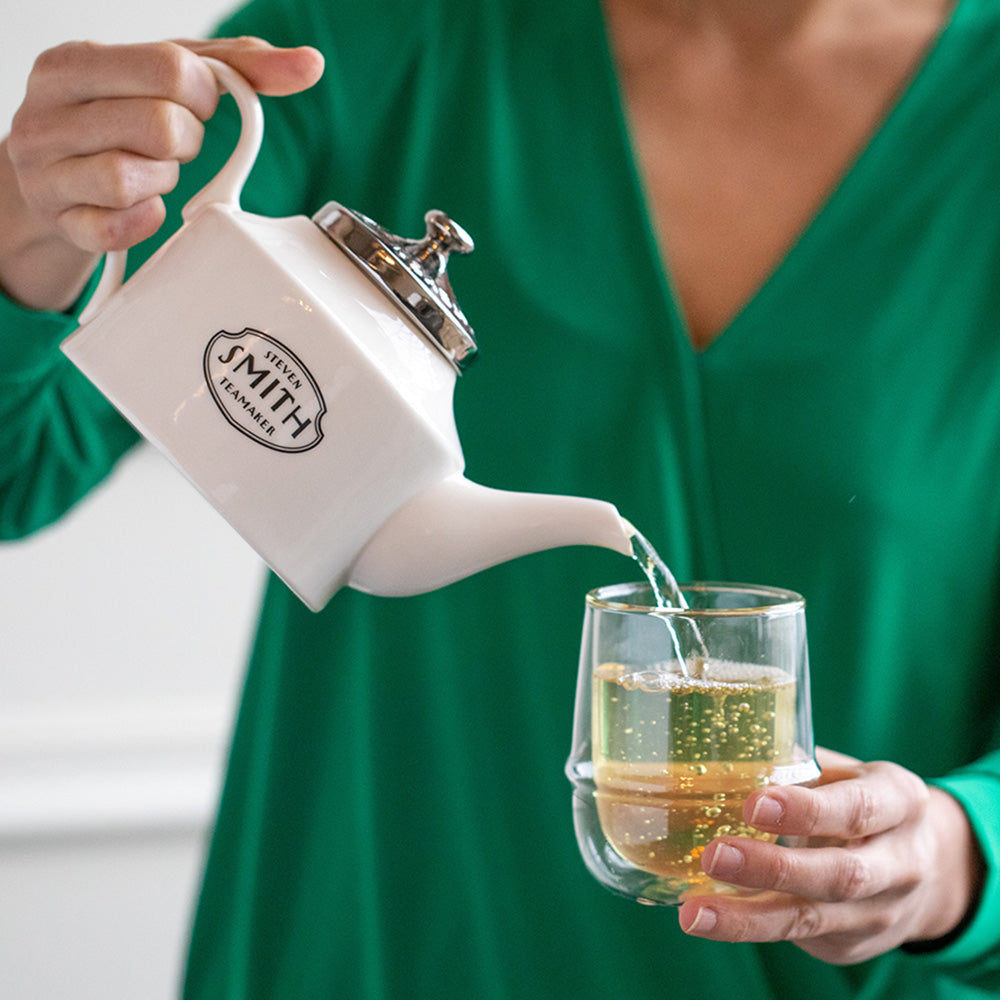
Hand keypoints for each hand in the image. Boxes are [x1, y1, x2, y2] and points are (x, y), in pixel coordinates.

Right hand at [1, 37, 323, 309]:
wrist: (49, 179)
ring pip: (130, 180)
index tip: (197, 106)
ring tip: (154, 173)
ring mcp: (47, 172)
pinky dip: (145, 222)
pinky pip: (114, 230)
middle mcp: (48, 112)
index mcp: (75, 63)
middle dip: (186, 141)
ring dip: (162, 182)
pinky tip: (147, 209)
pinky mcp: (60, 224)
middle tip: (176, 145)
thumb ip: (235, 67)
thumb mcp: (163, 81)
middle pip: (159, 125)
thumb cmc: (114, 120)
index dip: (203, 96)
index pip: (170, 68)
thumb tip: (308, 65)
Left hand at [677, 748, 984, 964]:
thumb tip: (727, 754)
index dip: (805, 811)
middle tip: (713, 856)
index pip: (855, 809)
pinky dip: (748, 926)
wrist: (927, 866)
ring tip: (694, 913)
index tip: (753, 806)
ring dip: (747, 919)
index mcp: (900, 801)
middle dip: (771, 869)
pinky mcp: (852, 944)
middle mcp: (901, 863)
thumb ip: (796, 763)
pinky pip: (797, 936)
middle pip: (838, 875)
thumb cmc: (861, 800)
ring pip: (811, 919)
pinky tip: (708, 917)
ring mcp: (881, 912)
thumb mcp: (845, 772)